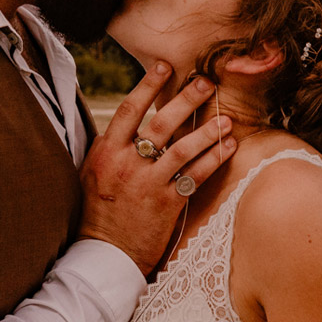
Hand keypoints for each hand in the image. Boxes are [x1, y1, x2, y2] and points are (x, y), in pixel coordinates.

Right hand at [79, 64, 235, 274]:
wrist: (104, 255)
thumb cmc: (97, 211)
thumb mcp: (91, 173)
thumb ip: (108, 146)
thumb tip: (124, 121)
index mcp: (106, 152)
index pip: (128, 110)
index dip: (147, 86)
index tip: (165, 67)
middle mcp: (127, 164)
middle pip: (160, 124)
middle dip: (185, 100)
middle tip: (206, 83)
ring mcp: (147, 184)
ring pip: (182, 149)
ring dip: (207, 131)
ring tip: (227, 117)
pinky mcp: (166, 204)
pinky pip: (195, 176)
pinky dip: (214, 160)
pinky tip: (230, 147)